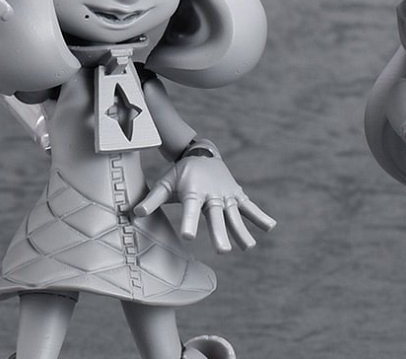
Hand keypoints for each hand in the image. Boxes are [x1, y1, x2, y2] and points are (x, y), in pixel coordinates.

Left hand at [134, 153, 275, 252]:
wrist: (202, 153)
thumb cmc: (180, 173)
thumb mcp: (165, 182)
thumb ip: (152, 199)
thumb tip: (135, 214)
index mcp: (194, 192)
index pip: (191, 209)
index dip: (189, 222)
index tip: (188, 237)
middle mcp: (213, 194)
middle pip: (217, 216)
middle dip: (220, 233)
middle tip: (222, 252)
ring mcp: (227, 195)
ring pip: (235, 215)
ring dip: (242, 231)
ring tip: (248, 248)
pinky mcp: (237, 195)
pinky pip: (249, 207)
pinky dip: (260, 216)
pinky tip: (270, 227)